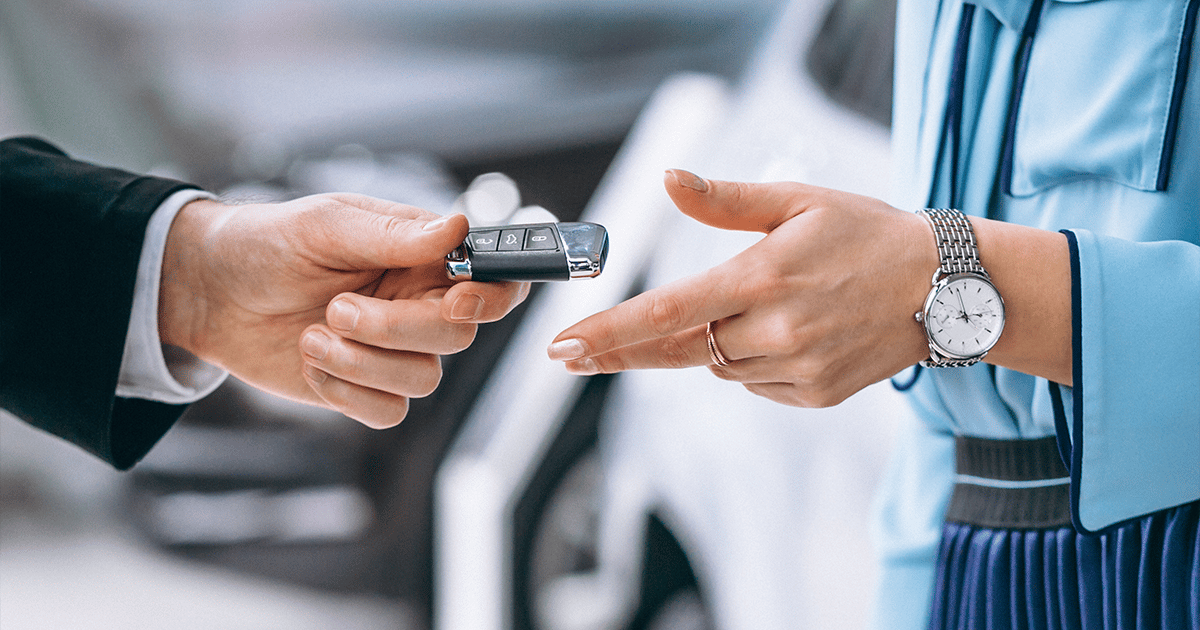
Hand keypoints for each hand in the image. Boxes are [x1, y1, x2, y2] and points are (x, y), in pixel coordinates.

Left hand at [160, 193, 529, 426]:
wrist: (210, 293)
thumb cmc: (270, 243)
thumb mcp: (328, 225)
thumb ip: (395, 235)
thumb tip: (457, 227)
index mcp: (424, 258)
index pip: (493, 280)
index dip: (492, 297)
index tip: (457, 300)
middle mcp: (419, 305)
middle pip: (458, 337)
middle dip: (396, 330)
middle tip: (337, 308)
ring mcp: (394, 351)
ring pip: (423, 380)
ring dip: (362, 363)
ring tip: (313, 334)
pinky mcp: (364, 388)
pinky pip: (388, 413)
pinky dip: (346, 392)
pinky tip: (312, 361)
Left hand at [547, 170, 934, 406]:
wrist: (947, 287)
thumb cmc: (867, 233)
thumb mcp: (798, 200)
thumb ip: (725, 199)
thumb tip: (666, 180)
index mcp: (761, 277)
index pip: (666, 312)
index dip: (609, 332)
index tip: (563, 347)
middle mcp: (775, 331)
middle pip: (680, 347)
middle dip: (632, 347)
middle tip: (577, 353)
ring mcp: (798, 369)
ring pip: (720, 365)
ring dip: (714, 343)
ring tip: (762, 308)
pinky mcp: (815, 395)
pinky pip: (755, 383)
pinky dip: (752, 361)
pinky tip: (789, 333)